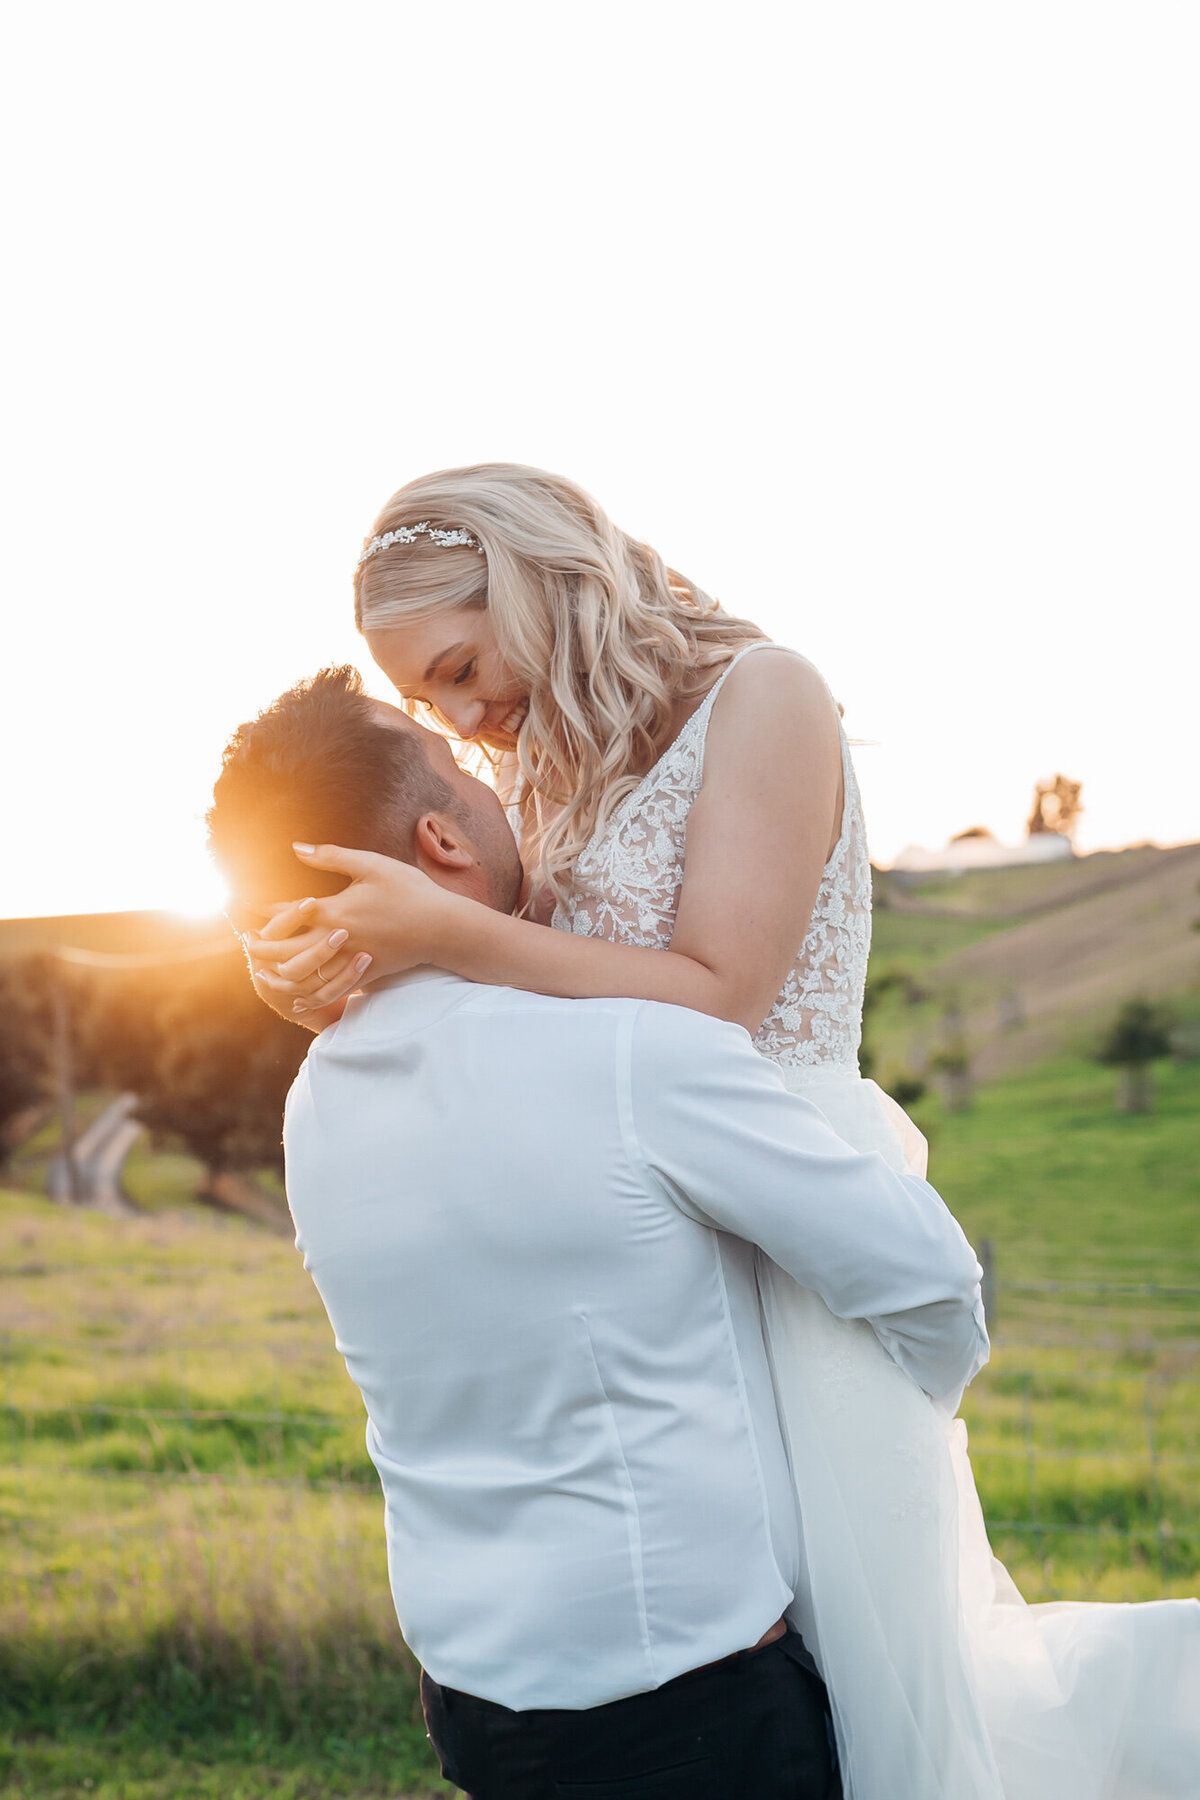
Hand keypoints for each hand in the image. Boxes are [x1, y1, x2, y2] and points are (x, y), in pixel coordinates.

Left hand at [241, 844, 452, 1015]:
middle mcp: (336, 939)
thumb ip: (331, 856)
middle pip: (284, 951)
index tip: (241, 906)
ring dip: (277, 974)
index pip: (286, 912)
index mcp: (334, 909)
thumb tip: (296, 847)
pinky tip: (296, 998)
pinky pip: (329, 991)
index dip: (260, 910)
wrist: (442, 927)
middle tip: (244, 941)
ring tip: (262, 969)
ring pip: (303, 976)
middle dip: (259, 947)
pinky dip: (308, 997)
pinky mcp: (364, 974)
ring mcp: (349, 960)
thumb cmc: (409, 890)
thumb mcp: (371, 864)